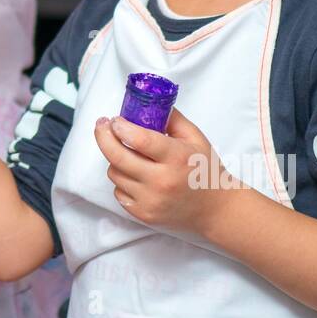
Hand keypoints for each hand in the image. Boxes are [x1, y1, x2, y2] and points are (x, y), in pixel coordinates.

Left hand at [93, 107, 240, 238]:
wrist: (214, 210)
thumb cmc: (204, 169)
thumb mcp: (195, 138)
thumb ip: (172, 118)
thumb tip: (149, 102)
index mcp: (176, 157)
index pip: (140, 139)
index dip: (121, 127)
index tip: (114, 119)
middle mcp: (162, 181)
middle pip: (117, 157)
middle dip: (103, 137)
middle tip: (102, 125)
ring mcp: (151, 200)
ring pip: (115, 173)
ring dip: (116, 160)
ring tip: (129, 154)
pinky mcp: (143, 215)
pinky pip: (118, 192)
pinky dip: (122, 181)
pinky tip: (135, 176)